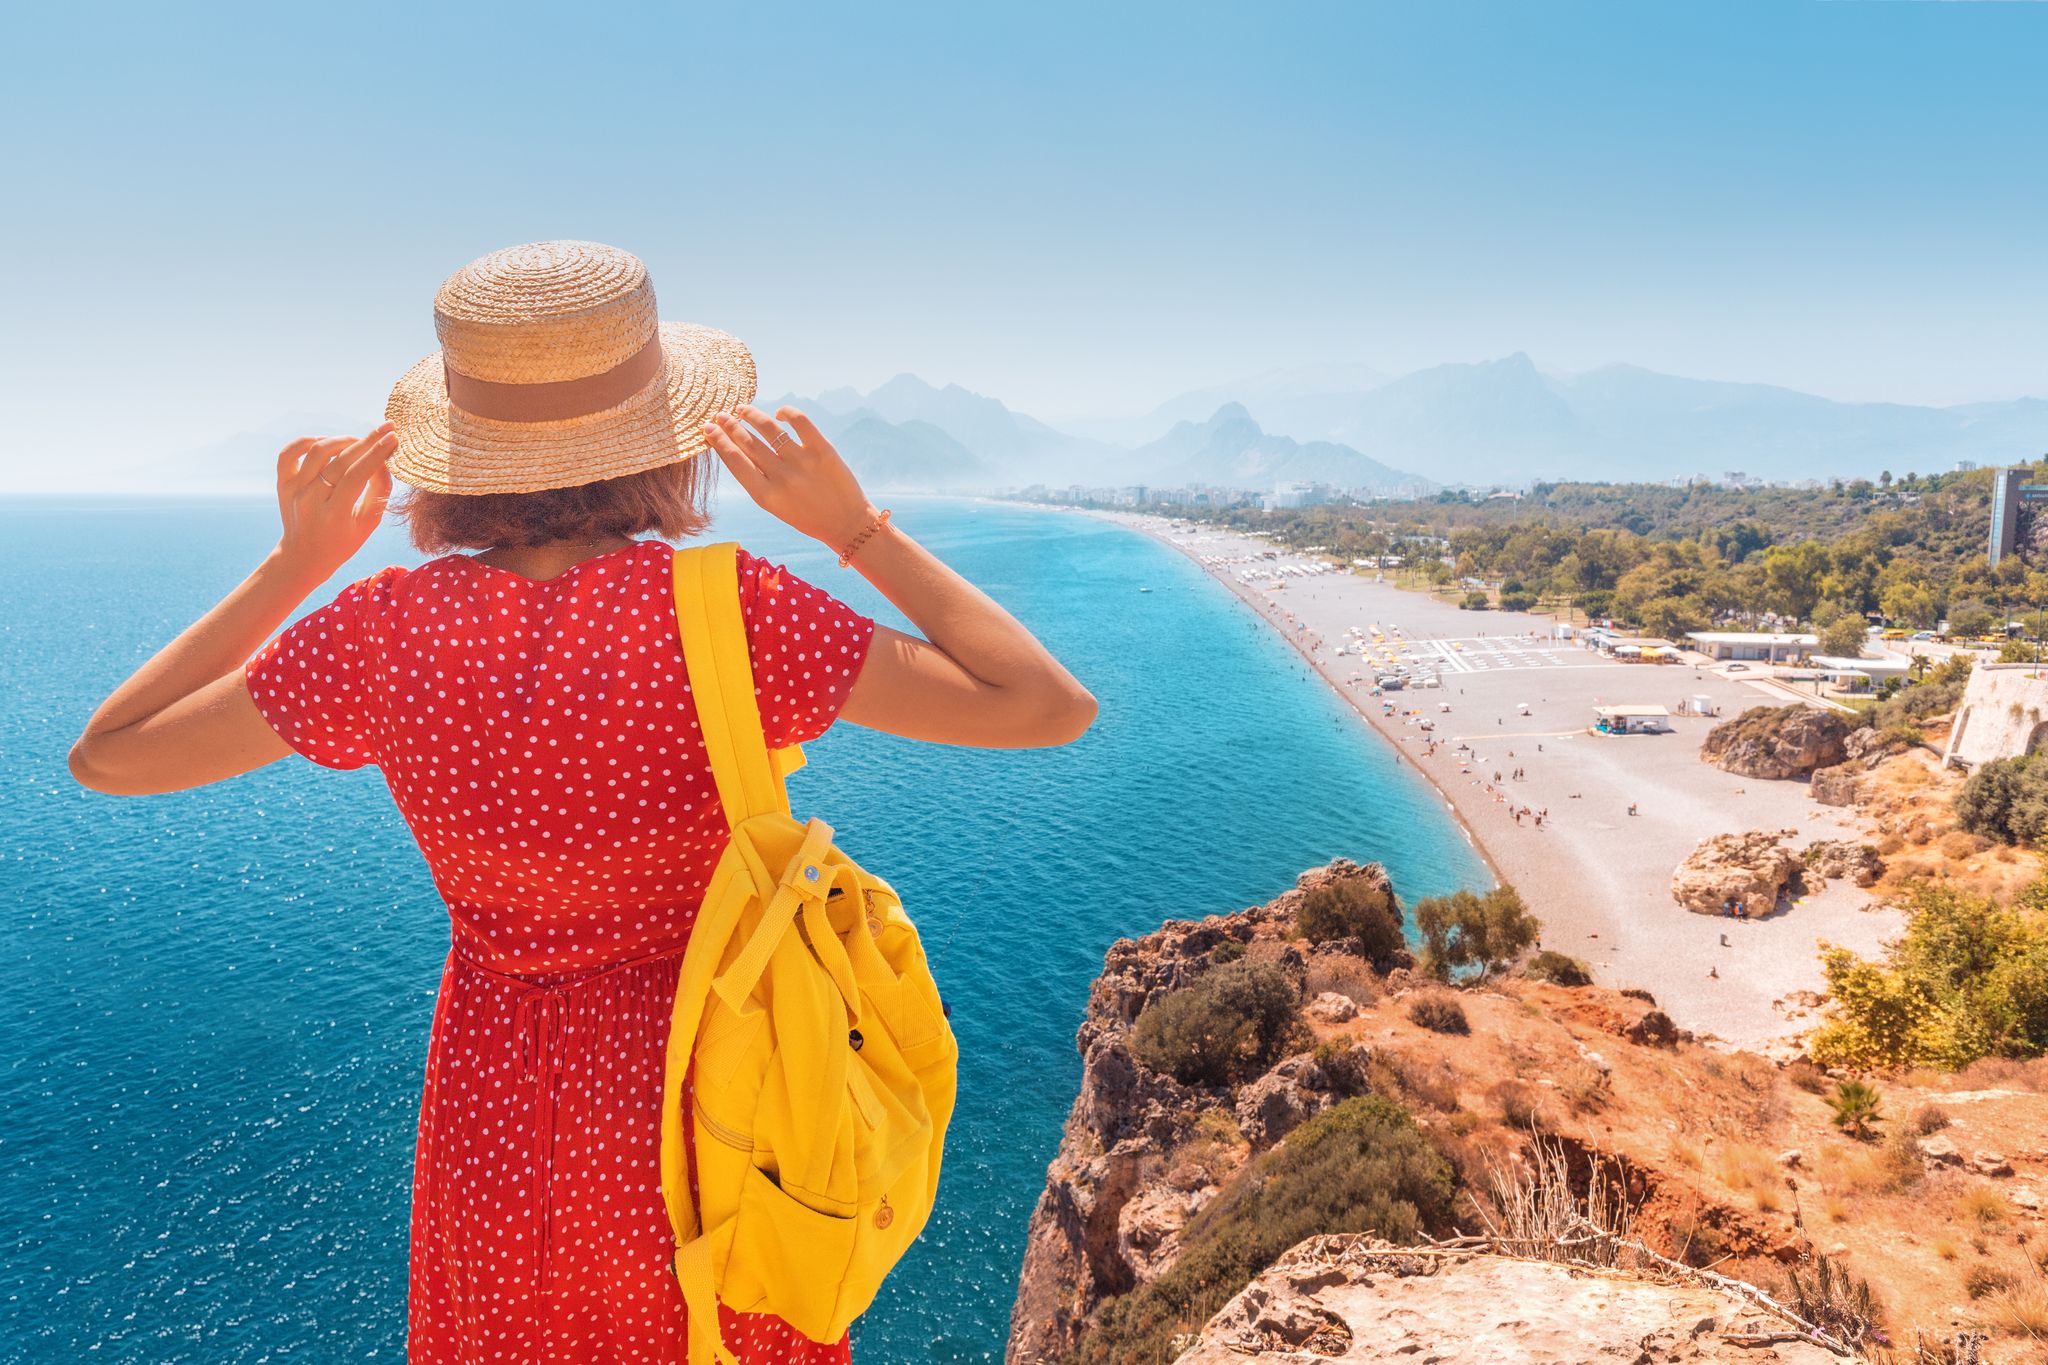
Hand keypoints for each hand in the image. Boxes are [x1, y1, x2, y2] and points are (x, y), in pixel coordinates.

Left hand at [273, 423, 396, 577]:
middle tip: (385, 430)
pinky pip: (289, 453)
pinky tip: (325, 443)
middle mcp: (310, 500)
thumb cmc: (343, 541)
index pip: (357, 475)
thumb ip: (380, 492)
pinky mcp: (282, 484)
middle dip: (366, 442)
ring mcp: (293, 490)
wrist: (304, 556)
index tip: (393, 438)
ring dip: (341, 441)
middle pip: (340, 461)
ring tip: (357, 442)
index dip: (376, 454)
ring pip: (317, 451)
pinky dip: (307, 441)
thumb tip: (384, 461)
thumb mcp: (369, 523)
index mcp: (334, 514)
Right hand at [703, 406, 877, 550]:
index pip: (734, 461)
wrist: (847, 524)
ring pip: (769, 428)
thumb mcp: (776, 506)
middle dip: (729, 425)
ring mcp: (802, 463)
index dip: (718, 441)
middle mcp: (782, 478)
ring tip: (743, 409)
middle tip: (720, 415)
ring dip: (751, 415)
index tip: (707, 428)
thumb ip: (757, 480)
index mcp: (766, 496)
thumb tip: (737, 445)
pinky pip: (799, 421)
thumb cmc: (807, 515)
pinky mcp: (823, 451)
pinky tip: (779, 414)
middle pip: (748, 443)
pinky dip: (786, 412)